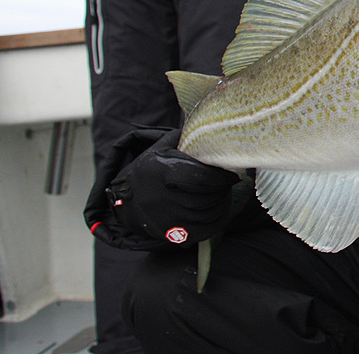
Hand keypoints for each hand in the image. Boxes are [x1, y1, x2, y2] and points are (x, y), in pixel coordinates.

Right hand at [85, 129, 238, 249]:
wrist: (126, 201)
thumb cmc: (150, 170)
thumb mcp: (160, 148)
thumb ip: (184, 138)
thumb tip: (212, 124)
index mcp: (163, 173)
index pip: (201, 177)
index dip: (221, 176)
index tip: (232, 173)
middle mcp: (164, 199)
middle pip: (208, 197)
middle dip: (223, 189)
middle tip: (228, 181)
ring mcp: (169, 220)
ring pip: (210, 213)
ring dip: (222, 202)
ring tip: (223, 192)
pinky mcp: (174, 235)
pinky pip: (207, 229)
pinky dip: (219, 218)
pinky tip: (219, 208)